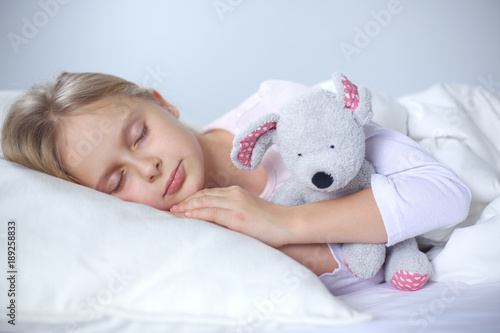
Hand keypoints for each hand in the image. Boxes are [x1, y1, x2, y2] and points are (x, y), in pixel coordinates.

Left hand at [170, 186, 295, 247]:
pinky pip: (211, 213)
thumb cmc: (271, 223)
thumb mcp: (249, 212)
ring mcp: (235, 204)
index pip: (208, 193)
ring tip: (172, 212)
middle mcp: (234, 194)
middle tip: (169, 208)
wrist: (288, 224)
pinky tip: (186, 216)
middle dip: (185, 201)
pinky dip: (197, 213)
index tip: (179, 205)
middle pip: (202, 195)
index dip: (192, 198)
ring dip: (186, 207)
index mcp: (236, 192)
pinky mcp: (237, 216)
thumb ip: (233, 212)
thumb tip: (216, 221)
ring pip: (203, 202)